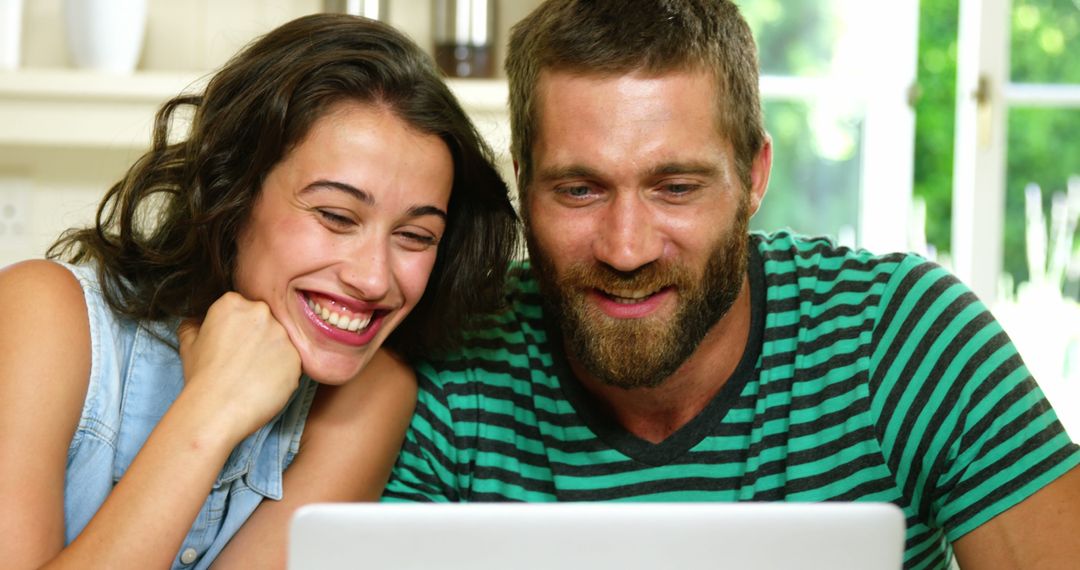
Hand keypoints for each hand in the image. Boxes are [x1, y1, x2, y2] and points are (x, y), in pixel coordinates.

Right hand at [177, 292, 301, 441]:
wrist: (216, 409)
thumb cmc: (201, 377)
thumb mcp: (189, 342)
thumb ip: (196, 323)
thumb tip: (199, 320)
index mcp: (232, 303)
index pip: (244, 308)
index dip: (239, 328)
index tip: (234, 344)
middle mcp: (261, 312)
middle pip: (266, 321)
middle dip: (258, 338)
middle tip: (245, 360)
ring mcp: (282, 334)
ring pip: (281, 341)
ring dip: (272, 354)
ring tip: (254, 374)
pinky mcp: (297, 357)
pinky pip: (292, 362)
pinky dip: (282, 372)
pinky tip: (265, 384)